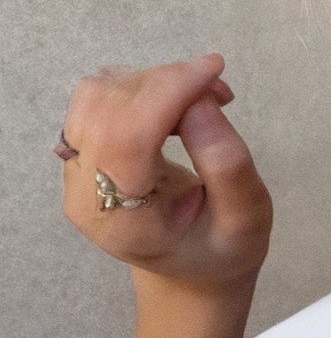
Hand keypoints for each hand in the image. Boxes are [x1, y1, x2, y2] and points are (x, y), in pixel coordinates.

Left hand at [61, 53, 272, 293]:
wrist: (189, 267)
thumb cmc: (220, 248)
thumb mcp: (245, 221)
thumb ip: (227, 167)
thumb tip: (199, 103)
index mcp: (119, 219)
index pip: (124, 136)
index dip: (167, 92)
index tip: (214, 70)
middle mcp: (83, 190)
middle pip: (107, 107)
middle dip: (168, 83)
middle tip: (221, 96)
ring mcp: (77, 168)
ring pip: (99, 94)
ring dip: (156, 81)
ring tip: (202, 101)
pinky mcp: (84, 149)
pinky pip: (102, 97)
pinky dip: (144, 85)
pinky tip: (177, 104)